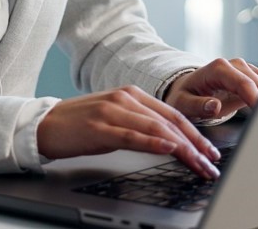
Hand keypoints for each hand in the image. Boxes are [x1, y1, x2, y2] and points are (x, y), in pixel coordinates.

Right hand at [36, 86, 221, 178]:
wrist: (46, 124)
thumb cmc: (80, 124)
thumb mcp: (115, 118)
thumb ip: (140, 123)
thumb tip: (169, 141)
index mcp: (132, 94)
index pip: (173, 114)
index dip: (196, 134)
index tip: (210, 152)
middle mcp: (126, 98)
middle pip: (170, 121)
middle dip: (196, 144)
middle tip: (212, 162)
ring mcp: (113, 110)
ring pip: (157, 128)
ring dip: (183, 148)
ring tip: (198, 163)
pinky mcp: (101, 127)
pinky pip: (133, 135)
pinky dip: (154, 142)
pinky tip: (169, 149)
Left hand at [163, 58, 257, 122]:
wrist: (188, 88)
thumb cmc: (185, 96)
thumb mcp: (183, 103)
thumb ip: (198, 105)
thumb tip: (214, 106)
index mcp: (218, 69)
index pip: (243, 83)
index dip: (256, 98)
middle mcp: (235, 65)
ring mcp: (246, 69)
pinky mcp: (253, 76)